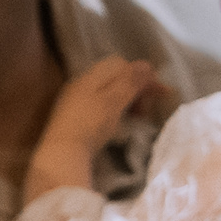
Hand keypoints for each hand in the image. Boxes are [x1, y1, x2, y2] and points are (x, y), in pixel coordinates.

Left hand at [29, 56, 166, 195]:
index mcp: (89, 76)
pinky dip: (114, 110)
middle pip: (114, 78)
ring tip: (137, 117)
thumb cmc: (91, 125)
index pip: (121, 64)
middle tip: (146, 110)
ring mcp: (74, 101)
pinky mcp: (73, 118)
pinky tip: (119, 123)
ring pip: (107, 93)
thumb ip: (131, 81)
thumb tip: (146, 65)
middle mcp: (80, 84)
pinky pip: (98, 106)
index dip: (142, 76)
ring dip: (126, 101)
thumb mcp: (114, 101)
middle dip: (135, 89)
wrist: (62, 155)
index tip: (159, 94)